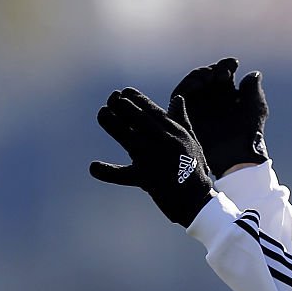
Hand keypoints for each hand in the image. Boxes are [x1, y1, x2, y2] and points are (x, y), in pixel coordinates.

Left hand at [90, 88, 214, 226]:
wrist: (197, 198)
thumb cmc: (194, 167)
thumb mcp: (191, 140)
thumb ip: (181, 119)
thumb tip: (177, 98)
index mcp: (175, 132)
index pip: (152, 110)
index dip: (135, 98)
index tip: (123, 92)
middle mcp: (164, 142)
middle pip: (138, 118)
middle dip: (122, 106)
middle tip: (112, 100)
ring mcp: (153, 159)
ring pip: (127, 137)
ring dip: (112, 123)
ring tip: (103, 113)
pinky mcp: (145, 178)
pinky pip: (122, 175)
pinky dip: (106, 172)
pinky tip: (94, 167)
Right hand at [170, 57, 268, 178]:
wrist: (237, 153)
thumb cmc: (250, 130)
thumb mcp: (256, 106)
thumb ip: (253, 88)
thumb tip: (254, 73)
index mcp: (229, 94)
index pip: (223, 73)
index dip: (227, 65)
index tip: (233, 64)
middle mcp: (212, 98)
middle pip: (207, 75)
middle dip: (213, 70)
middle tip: (221, 73)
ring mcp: (199, 105)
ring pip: (193, 83)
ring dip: (199, 75)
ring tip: (209, 76)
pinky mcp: (187, 113)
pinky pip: (181, 95)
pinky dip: (187, 86)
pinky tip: (198, 84)